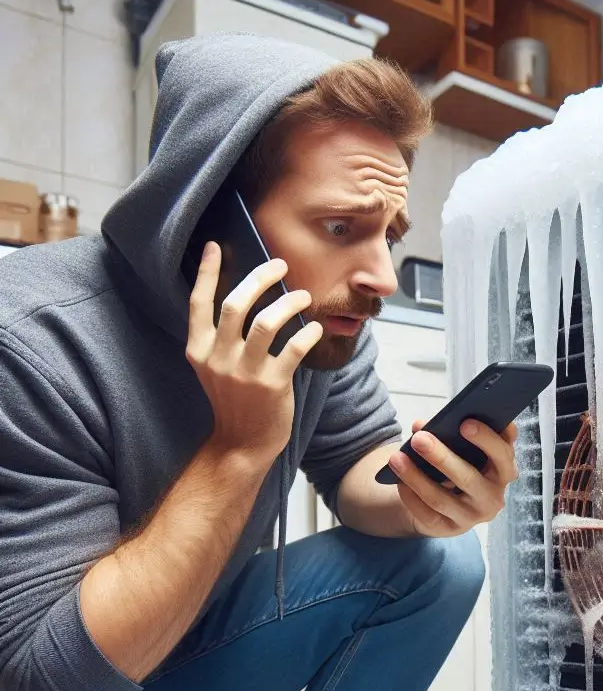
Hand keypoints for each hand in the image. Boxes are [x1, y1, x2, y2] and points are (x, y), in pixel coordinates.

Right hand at [186, 242, 322, 466]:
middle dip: (260, 277)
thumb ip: (219, 338)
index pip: (198, 302)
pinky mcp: (272, 385)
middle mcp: (218, 358)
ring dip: (289, 302)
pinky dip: (308, 334)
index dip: (207, 272)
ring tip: (303, 296)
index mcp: (199, 350)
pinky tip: (315, 328)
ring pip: (267, 322)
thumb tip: (243, 298)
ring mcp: (245, 372)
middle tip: (280, 264)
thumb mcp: (214, 368)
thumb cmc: (234, 401)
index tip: (216, 246)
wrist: (241, 444)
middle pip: (236, 304)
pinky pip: (294, 349)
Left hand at [388, 419, 518, 536]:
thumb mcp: (465, 450)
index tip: (465, 423)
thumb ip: (452, 433)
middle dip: (442, 457)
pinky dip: (411, 496)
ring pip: (441, 499)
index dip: (487, 439)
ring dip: (416, 477)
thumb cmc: (460, 465)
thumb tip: (420, 425)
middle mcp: (493, 497)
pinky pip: (427, 514)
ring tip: (396, 458)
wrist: (447, 503)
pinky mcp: (449, 529)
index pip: (503, 455)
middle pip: (468, 478)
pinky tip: (399, 481)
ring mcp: (472, 517)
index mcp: (503, 471)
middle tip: (419, 439)